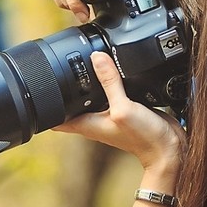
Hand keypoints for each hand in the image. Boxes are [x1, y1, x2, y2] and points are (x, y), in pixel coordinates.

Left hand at [54, 52, 185, 173]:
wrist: (168, 148)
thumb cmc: (143, 137)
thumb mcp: (123, 108)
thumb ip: (110, 83)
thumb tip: (96, 57)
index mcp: (86, 123)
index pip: (55, 118)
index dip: (44, 105)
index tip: (38, 88)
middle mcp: (94, 120)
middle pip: (71, 103)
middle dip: (63, 88)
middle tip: (57, 67)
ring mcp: (109, 114)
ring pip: (90, 96)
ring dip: (86, 84)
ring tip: (79, 64)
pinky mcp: (124, 109)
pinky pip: (110, 93)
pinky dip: (108, 83)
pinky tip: (111, 71)